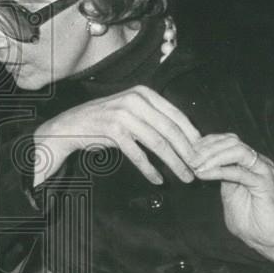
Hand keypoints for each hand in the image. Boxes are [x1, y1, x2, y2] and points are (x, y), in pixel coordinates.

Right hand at [34, 86, 200, 184]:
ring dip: (174, 163)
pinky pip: (138, 154)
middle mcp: (135, 100)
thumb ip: (154, 118)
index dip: (192, 136)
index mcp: (144, 93)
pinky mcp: (113, 131)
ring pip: (158, 143)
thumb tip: (186, 136)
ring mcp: (123, 114)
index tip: (203, 153)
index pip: (176, 116)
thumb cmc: (105, 121)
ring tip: (184, 177)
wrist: (71, 125)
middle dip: (187, 152)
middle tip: (198, 169)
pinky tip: (158, 179)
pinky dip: (150, 169)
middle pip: (170, 130)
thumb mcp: (131, 111)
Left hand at [190, 134, 273, 266]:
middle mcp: (258, 162)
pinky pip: (239, 171)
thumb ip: (220, 178)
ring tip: (196, 166)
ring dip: (212, 156)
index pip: (228, 141)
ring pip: (237, 150)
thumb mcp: (228, 194)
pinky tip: (204, 175)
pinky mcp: (265, 184)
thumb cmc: (251, 221)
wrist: (269, 241)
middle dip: (207, 147)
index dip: (207, 142)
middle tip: (190, 159)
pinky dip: (219, 171)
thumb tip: (201, 166)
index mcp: (250, 163)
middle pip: (232, 141)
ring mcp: (264, 171)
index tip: (189, 152)